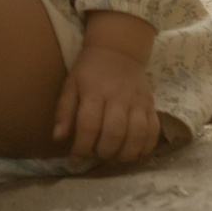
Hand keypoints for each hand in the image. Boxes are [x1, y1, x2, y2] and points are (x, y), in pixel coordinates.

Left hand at [53, 15, 160, 165]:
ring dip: (125, 153)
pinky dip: (146, 147)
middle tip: (97, 156)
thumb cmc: (90, 71)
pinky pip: (154, 130)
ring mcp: (138, 102)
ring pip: (137, 134)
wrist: (118, 51)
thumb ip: (64, 111)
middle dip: (104, 152)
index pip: (89, 125)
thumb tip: (58, 138)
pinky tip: (135, 153)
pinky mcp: (152, 105)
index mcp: (94, 91)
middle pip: (114, 133)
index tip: (76, 159)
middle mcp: (118, 97)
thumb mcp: (71, 84)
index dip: (82, 147)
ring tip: (115, 158)